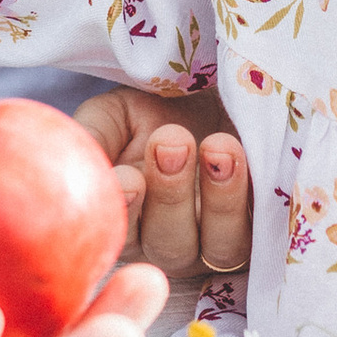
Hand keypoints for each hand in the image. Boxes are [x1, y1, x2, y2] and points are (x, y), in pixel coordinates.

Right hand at [72, 85, 253, 278]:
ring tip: (219, 147)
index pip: (119, 233)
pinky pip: (260, 231)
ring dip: (220, 198)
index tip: (127, 175)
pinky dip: (252, 197)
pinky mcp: (261, 228)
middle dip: (171, 194)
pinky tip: (245, 155)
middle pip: (169, 245)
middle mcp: (170, 242)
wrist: (213, 90)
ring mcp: (217, 240)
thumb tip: (75, 167)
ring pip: (219, 246)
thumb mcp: (112, 116)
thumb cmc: (155, 108)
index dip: (124, 209)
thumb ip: (90, 140)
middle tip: (173, 141)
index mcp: (127, 222)